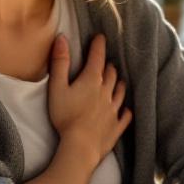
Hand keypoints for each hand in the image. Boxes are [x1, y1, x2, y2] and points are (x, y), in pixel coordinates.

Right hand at [46, 34, 131, 161]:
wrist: (80, 146)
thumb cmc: (65, 117)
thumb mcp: (57, 88)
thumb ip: (60, 63)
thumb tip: (61, 39)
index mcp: (92, 81)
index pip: (97, 58)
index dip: (98, 45)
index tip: (101, 37)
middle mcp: (106, 92)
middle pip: (111, 74)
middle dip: (108, 66)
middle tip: (105, 63)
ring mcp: (113, 110)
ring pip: (120, 92)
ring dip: (118, 84)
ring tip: (117, 80)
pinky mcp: (116, 126)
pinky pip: (125, 116)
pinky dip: (126, 111)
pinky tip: (126, 110)